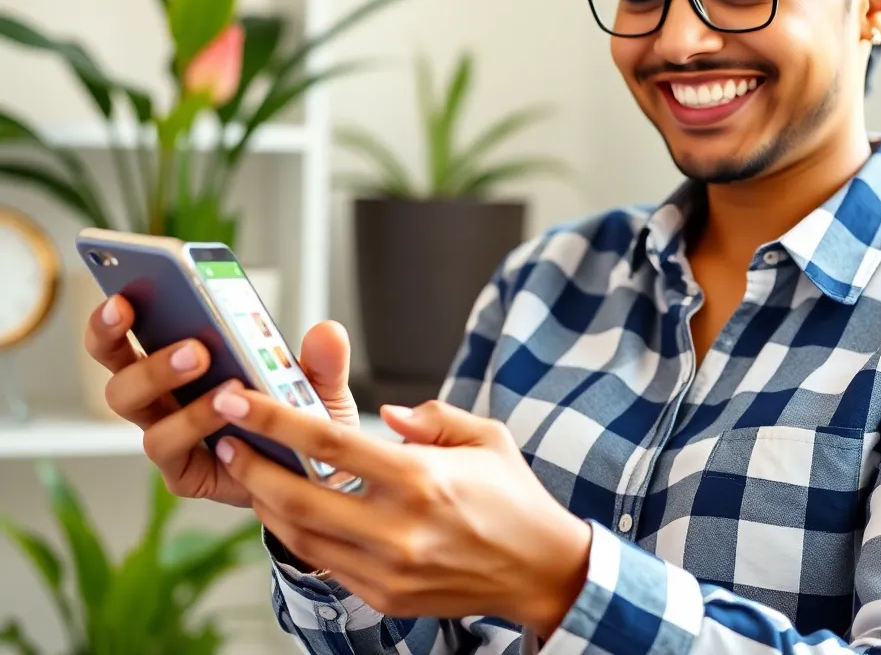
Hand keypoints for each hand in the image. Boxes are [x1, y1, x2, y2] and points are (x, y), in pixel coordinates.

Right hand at [84, 295, 359, 507]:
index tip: (124, 298)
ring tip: (227, 386)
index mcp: (181, 363)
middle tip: (194, 348)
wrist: (315, 480)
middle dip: (140, 354)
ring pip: (138, 412)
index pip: (127, 335)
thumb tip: (327, 331)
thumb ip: (323, 360)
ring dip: (175, 390)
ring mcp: (170, 436)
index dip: (113, 319)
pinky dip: (197, 429)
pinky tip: (230, 424)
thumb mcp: (321, 385)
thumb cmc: (303, 421)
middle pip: (120, 375)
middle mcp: (165, 398)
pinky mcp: (183, 473)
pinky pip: (172, 450)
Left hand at [210, 392, 591, 637]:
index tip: (240, 400)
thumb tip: (390, 415)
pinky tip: (287, 510)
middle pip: (299, 497)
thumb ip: (433, 417)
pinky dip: (297, 535)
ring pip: (302, 536)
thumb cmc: (514, 497)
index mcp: (423, 478)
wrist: (540, 569)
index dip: (276, 419)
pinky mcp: (386, 596)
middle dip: (252, 465)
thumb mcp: (485, 437)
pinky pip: (325, 563)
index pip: (331, 443)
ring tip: (247, 471)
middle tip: (225, 437)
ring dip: (265, 502)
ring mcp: (389, 568)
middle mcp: (400, 527)